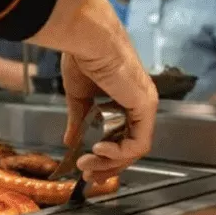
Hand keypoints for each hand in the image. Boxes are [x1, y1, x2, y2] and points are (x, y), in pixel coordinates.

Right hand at [29, 0, 159, 182]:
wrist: (88, 38)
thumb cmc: (83, 56)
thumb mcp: (79, 96)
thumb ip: (79, 121)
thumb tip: (70, 142)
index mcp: (127, 97)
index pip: (123, 135)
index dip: (106, 156)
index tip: (86, 166)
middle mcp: (140, 102)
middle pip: (129, 147)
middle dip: (107, 166)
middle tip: (87, 176)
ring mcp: (145, 105)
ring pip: (134, 149)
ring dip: (109, 163)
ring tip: (87, 165)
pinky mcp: (145, 106)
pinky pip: (138, 143)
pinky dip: (119, 153)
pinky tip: (99, 150)